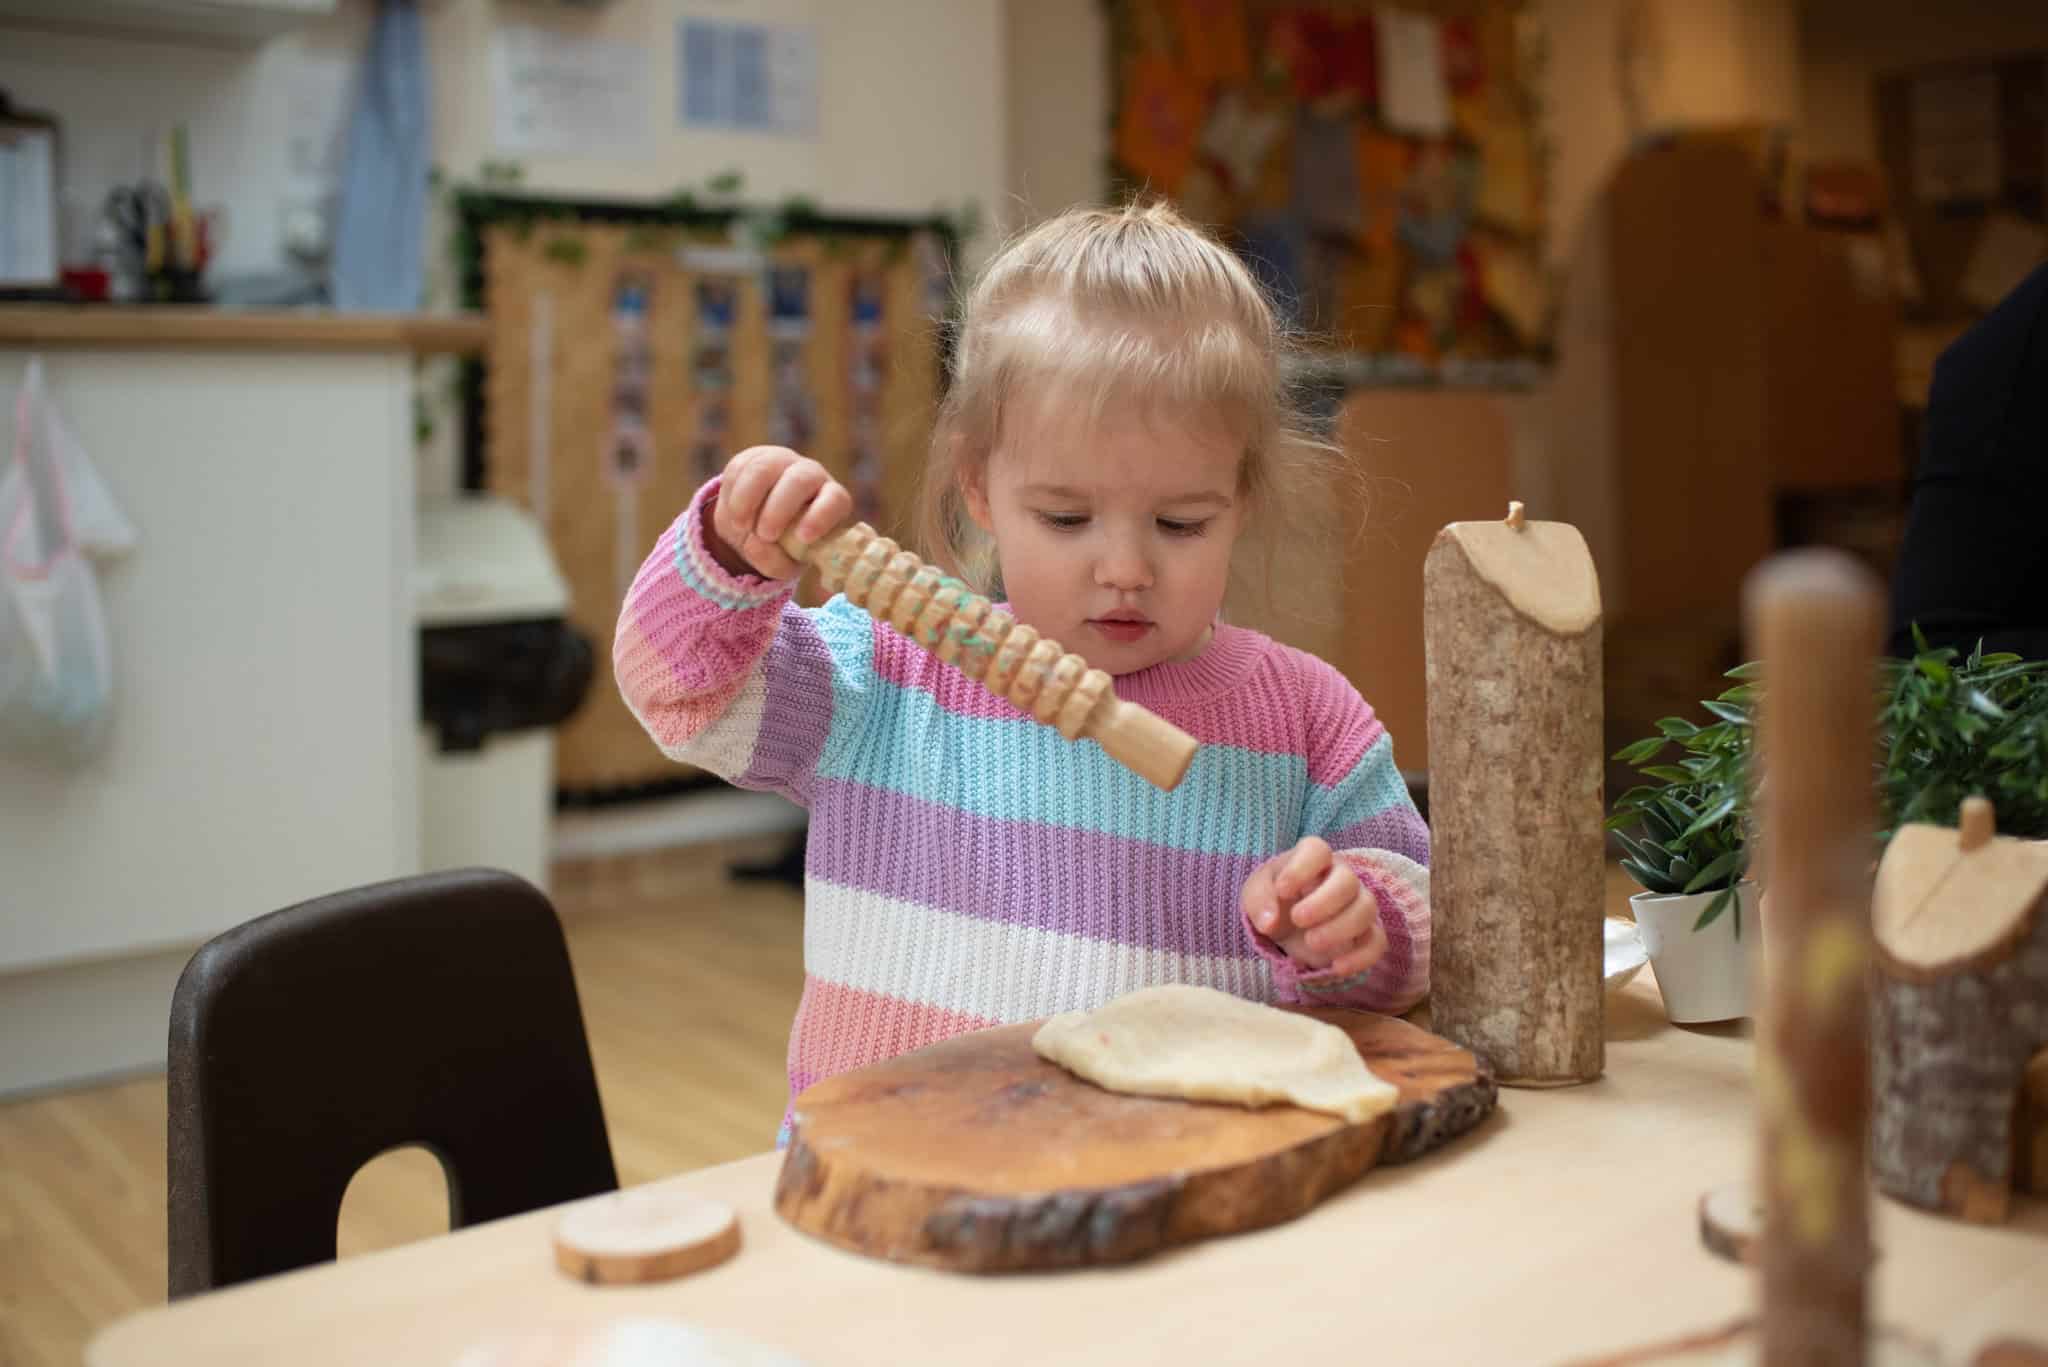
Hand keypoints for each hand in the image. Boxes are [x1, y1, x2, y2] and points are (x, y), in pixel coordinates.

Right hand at [706, 446, 851, 579]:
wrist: (757, 526)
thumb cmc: (783, 548)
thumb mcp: (783, 564)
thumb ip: (774, 561)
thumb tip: (756, 543)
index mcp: (831, 501)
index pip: (835, 499)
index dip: (820, 516)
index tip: (803, 537)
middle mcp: (811, 475)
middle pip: (800, 480)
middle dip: (779, 509)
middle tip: (766, 535)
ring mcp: (783, 462)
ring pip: (764, 469)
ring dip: (748, 500)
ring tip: (741, 526)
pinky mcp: (753, 458)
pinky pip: (740, 469)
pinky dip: (732, 496)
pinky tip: (735, 515)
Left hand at [1241, 836, 1386, 977]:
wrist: (1287, 926)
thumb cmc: (1274, 900)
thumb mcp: (1256, 894)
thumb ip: (1259, 900)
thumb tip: (1269, 921)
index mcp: (1312, 859)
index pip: (1316, 850)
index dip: (1301, 868)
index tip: (1282, 891)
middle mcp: (1342, 877)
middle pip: (1348, 880)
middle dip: (1324, 902)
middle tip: (1297, 919)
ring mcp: (1358, 904)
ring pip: (1367, 909)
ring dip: (1341, 928)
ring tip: (1311, 943)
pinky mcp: (1367, 934)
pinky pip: (1377, 942)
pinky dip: (1361, 957)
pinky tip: (1336, 968)